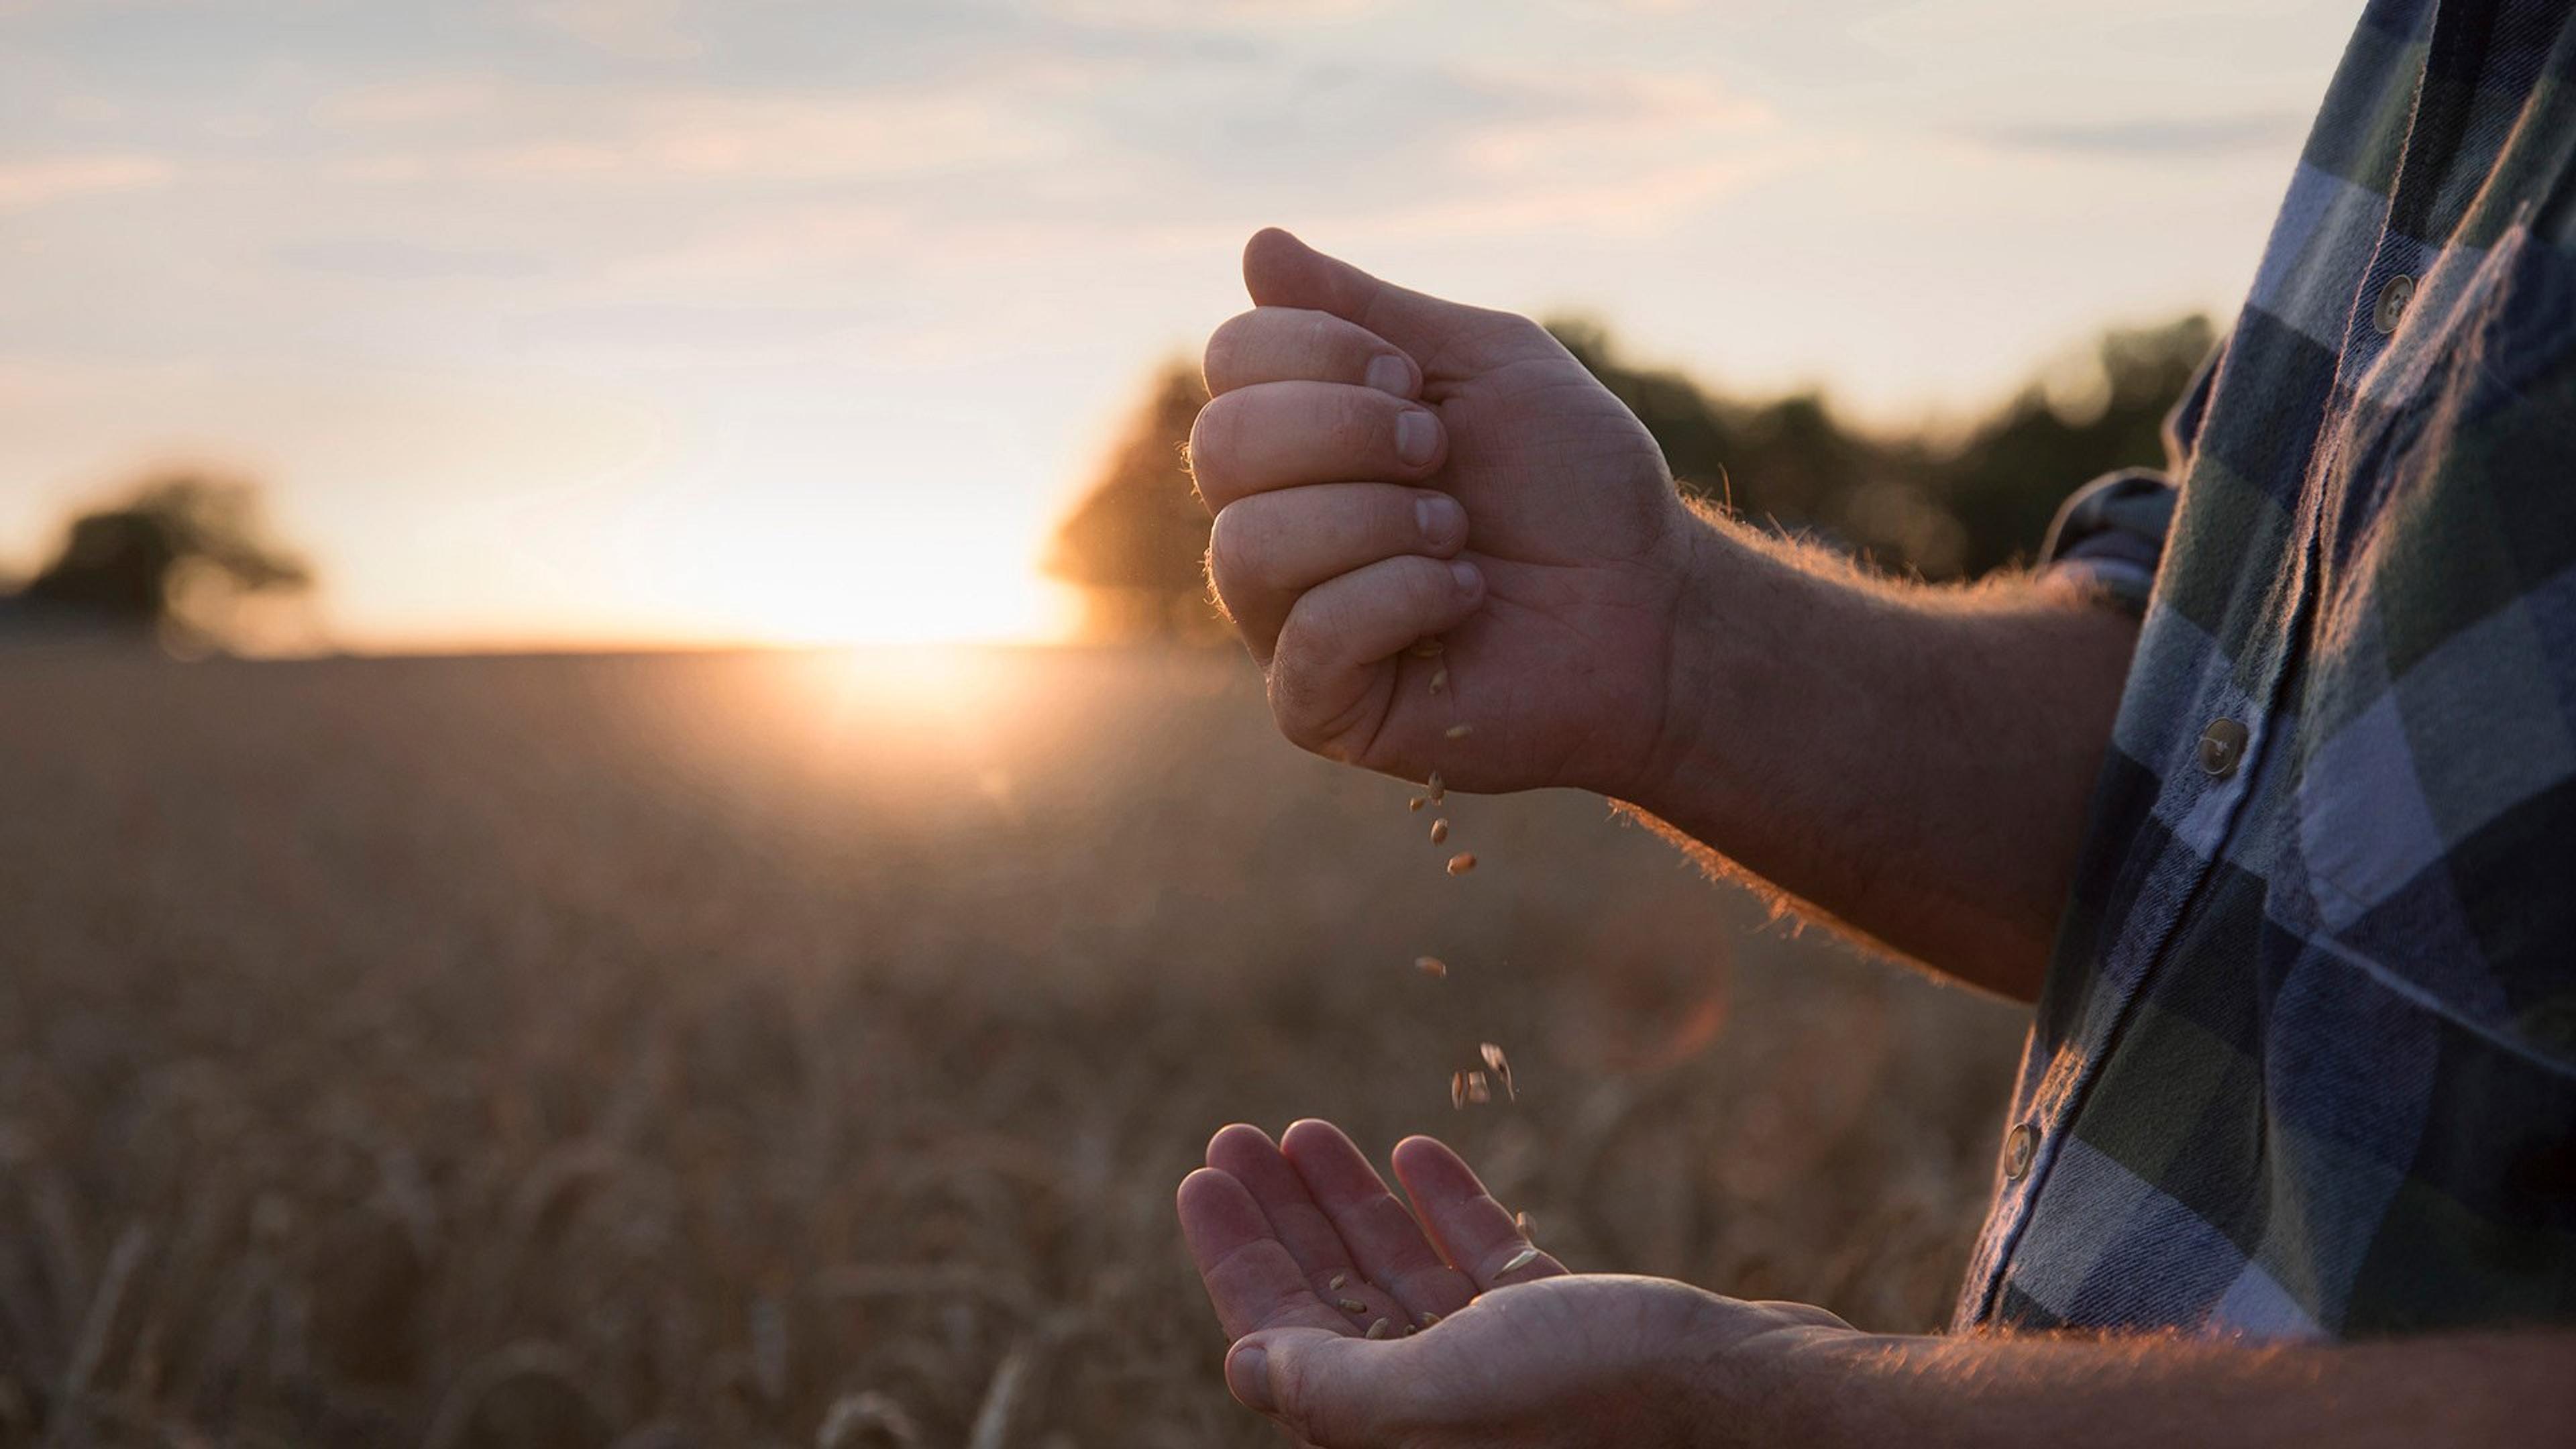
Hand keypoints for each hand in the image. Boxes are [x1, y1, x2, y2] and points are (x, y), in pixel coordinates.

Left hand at [1175, 1120, 1855, 1447]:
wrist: (1756, 1399)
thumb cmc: (1600, 1401)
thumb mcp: (1438, 1395)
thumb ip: (1333, 1386)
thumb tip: (1244, 1363)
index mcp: (1400, 1433)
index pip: (1282, 1339)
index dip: (1234, 1257)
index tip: (1201, 1175)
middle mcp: (1446, 1409)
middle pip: (1332, 1302)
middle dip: (1281, 1219)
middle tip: (1235, 1138)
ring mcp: (1512, 1371)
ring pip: (1403, 1277)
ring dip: (1352, 1202)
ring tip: (1305, 1130)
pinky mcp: (1574, 1335)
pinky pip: (1488, 1266)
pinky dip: (1448, 1207)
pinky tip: (1414, 1150)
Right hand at [1193, 229, 1706, 797]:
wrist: (1652, 605)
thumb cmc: (1574, 488)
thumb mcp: (1485, 364)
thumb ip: (1370, 310)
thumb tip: (1257, 247)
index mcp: (1302, 435)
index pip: (1232, 360)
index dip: (1321, 352)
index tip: (1420, 384)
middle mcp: (1273, 521)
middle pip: (1219, 445)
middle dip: (1348, 433)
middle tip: (1439, 453)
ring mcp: (1285, 620)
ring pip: (1247, 546)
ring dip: (1379, 521)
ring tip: (1458, 535)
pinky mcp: (1317, 706)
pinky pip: (1307, 637)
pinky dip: (1401, 598)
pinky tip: (1463, 598)